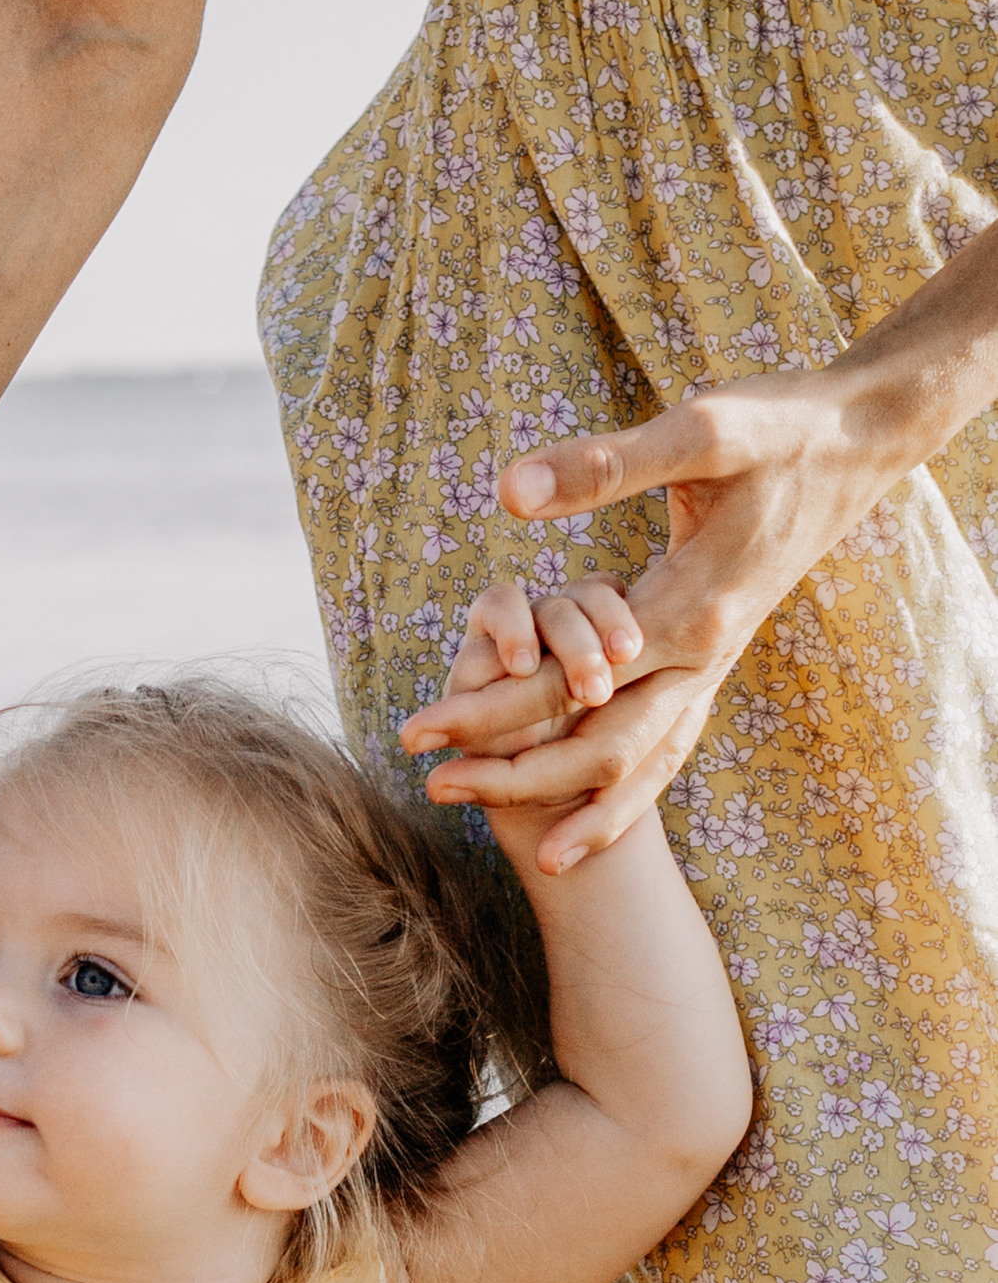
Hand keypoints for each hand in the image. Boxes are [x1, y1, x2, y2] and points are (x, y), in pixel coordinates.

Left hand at [399, 366, 899, 868]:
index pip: (565, 683)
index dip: (488, 709)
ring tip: (528, 854)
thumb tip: (512, 493)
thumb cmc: (784, 428)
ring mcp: (716, 666)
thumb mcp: (702, 431)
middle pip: (599, 749)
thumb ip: (606, 467)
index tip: (417, 731)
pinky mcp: (719, 660)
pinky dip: (632, 792)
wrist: (863, 442)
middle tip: (432, 789)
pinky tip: (589, 814)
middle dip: (513, 774)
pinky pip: (671, 749)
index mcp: (689, 612)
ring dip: (577, 804)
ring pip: (642, 765)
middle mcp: (704, 657)